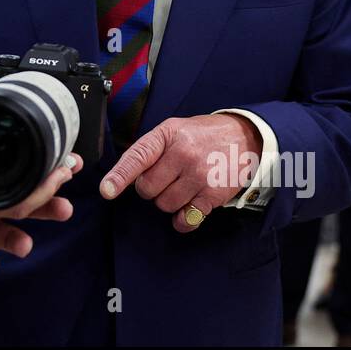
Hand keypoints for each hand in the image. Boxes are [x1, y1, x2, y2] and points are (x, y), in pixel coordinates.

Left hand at [99, 113, 261, 232]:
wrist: (244, 137)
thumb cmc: (202, 136)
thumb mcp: (174, 130)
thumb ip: (149, 149)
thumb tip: (123, 176)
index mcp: (167, 135)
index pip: (137, 157)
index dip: (119, 176)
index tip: (106, 191)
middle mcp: (183, 154)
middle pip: (147, 189)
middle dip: (151, 188)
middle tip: (166, 177)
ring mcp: (199, 175)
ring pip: (164, 205)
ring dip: (168, 201)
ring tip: (182, 185)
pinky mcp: (213, 195)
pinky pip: (186, 219)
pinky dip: (183, 219)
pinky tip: (188, 207)